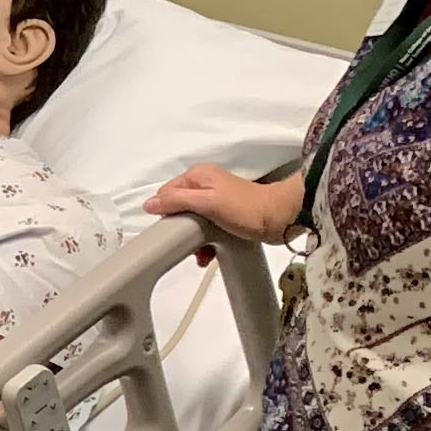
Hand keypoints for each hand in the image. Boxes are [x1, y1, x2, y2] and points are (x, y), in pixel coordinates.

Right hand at [146, 161, 304, 240]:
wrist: (281, 219)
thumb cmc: (245, 209)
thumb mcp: (207, 203)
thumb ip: (176, 201)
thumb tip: (149, 204)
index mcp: (198, 175)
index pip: (166, 193)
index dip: (166, 213)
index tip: (173, 230)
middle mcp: (205, 184)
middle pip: (178, 208)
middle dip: (180, 229)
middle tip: (189, 246)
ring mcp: (216, 199)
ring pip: (191, 220)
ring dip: (192, 239)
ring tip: (201, 254)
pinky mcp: (226, 214)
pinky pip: (205, 227)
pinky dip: (204, 240)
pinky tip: (209, 253)